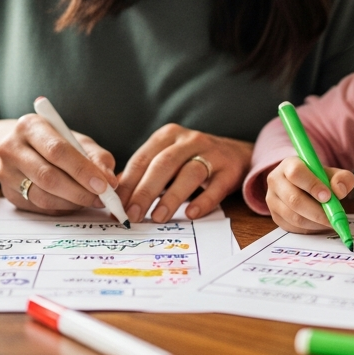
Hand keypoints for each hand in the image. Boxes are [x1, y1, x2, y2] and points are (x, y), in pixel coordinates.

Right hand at [0, 113, 117, 214]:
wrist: (20, 147)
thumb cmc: (55, 142)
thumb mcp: (77, 140)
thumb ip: (97, 157)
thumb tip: (110, 181)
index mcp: (30, 126)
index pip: (57, 150)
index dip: (82, 170)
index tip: (103, 185)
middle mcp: (12, 148)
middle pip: (47, 176)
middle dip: (79, 191)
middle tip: (101, 199)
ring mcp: (6, 173)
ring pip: (42, 197)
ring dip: (72, 203)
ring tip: (91, 200)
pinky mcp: (8, 193)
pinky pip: (39, 207)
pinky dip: (62, 208)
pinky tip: (74, 203)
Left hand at [116, 125, 250, 222]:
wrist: (238, 154)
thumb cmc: (194, 160)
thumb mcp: (168, 160)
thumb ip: (144, 175)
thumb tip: (115, 199)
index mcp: (167, 136)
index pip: (142, 158)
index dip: (127, 183)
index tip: (116, 206)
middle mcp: (189, 140)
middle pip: (163, 164)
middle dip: (144, 191)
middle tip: (132, 215)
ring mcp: (212, 153)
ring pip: (189, 172)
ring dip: (171, 197)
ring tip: (158, 218)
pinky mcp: (230, 169)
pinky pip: (217, 186)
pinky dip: (203, 201)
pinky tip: (190, 214)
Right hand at [264, 156, 353, 233]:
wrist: (304, 187)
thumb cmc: (318, 178)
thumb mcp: (332, 173)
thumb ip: (342, 178)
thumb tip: (339, 190)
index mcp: (288, 165)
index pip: (296, 173)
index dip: (312, 185)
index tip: (328, 196)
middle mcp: (276, 181)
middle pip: (293, 199)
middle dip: (317, 211)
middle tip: (334, 217)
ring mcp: (272, 200)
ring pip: (294, 217)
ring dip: (315, 223)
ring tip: (330, 222)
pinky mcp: (275, 216)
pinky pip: (293, 228)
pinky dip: (310, 229)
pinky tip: (320, 225)